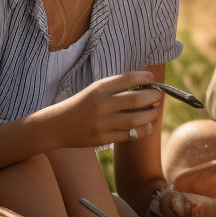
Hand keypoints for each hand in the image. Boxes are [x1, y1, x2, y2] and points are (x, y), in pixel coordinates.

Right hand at [47, 71, 163, 148]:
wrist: (56, 126)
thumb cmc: (80, 105)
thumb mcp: (94, 90)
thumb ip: (116, 87)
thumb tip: (146, 84)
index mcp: (99, 89)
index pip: (128, 78)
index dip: (145, 77)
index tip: (152, 78)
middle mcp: (101, 105)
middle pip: (136, 99)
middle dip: (153, 97)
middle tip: (159, 96)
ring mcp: (102, 123)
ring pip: (135, 119)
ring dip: (151, 115)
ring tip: (156, 110)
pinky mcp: (103, 139)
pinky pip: (129, 135)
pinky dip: (143, 130)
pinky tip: (148, 125)